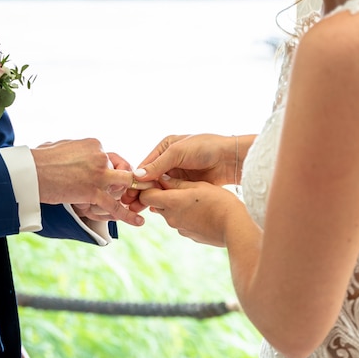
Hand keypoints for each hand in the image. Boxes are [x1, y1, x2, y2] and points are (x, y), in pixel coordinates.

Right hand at [31, 139, 143, 225]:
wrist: (31, 172)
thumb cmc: (40, 159)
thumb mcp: (63, 146)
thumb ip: (76, 150)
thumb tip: (72, 153)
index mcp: (94, 144)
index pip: (113, 158)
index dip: (112, 170)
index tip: (109, 179)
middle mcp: (101, 157)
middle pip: (123, 170)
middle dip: (126, 182)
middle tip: (126, 193)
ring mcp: (99, 174)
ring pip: (124, 186)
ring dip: (129, 197)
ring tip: (137, 207)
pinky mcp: (93, 192)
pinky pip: (115, 205)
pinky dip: (128, 215)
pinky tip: (138, 222)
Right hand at [122, 134, 238, 211]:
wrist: (231, 158)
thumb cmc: (206, 148)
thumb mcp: (178, 152)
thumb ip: (158, 165)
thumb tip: (137, 175)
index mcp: (165, 147)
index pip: (146, 165)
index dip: (136, 179)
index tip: (127, 192)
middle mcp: (169, 160)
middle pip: (150, 178)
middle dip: (140, 191)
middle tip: (129, 205)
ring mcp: (178, 174)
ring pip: (159, 188)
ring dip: (149, 198)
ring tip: (138, 210)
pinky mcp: (186, 185)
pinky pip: (171, 194)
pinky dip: (162, 201)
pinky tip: (154, 209)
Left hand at [138, 175, 240, 246]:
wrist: (235, 226)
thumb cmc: (219, 201)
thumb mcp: (198, 186)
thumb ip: (177, 183)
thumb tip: (162, 179)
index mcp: (171, 202)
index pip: (146, 196)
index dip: (149, 188)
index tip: (159, 181)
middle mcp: (171, 218)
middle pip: (157, 205)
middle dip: (164, 196)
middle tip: (180, 187)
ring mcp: (179, 228)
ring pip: (170, 214)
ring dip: (176, 206)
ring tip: (195, 199)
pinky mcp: (189, 235)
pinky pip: (182, 223)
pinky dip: (187, 216)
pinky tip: (202, 211)